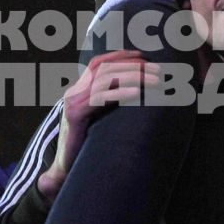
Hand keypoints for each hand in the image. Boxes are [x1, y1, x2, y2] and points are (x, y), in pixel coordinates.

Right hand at [37, 51, 159, 200]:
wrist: (65, 168)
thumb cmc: (87, 144)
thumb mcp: (99, 118)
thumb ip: (110, 102)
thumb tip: (137, 90)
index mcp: (79, 88)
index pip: (100, 62)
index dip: (121, 55)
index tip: (144, 56)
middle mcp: (74, 91)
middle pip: (105, 67)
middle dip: (134, 65)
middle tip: (157, 69)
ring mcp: (72, 101)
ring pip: (105, 79)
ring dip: (133, 76)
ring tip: (154, 80)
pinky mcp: (74, 115)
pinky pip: (99, 98)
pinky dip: (119, 93)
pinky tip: (136, 93)